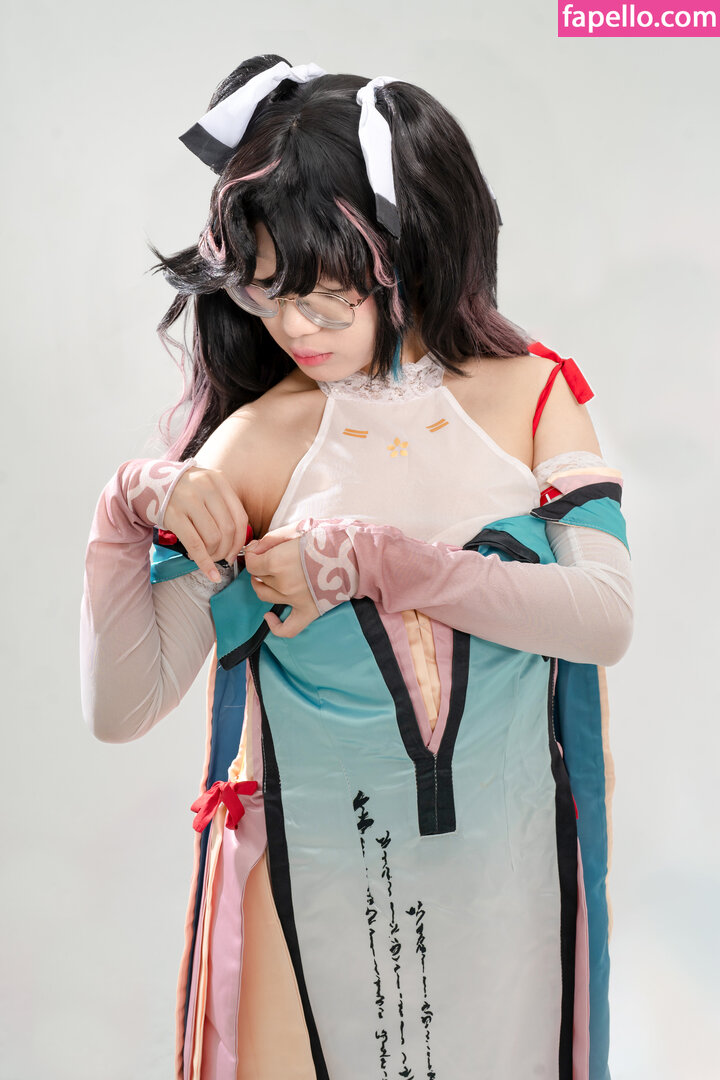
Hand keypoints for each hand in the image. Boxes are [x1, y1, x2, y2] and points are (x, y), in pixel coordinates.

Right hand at [163, 466, 249, 582]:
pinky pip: (195, 544)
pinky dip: (205, 563)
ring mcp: (189, 499)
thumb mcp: (206, 489)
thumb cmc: (183, 493)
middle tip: (221, 558)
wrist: (147, 484)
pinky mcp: (173, 514)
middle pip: (228, 529)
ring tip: (205, 555)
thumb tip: (239, 542)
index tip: (235, 553)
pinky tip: (210, 574)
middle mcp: (206, 487)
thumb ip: (223, 507)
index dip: (240, 541)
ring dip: (213, 555)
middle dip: (227, 550)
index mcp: (218, 480)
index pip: (240, 517)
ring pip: (214, 538)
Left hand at [243, 522, 320, 638]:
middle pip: (259, 577)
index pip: (251, 563)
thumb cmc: (328, 538)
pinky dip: (275, 626)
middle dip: (262, 566)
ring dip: (264, 585)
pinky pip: (287, 628)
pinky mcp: (308, 612)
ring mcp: (295, 600)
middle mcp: (283, 584)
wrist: (356, 555)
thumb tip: (254, 549)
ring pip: (265, 596)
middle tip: (272, 557)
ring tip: (270, 577)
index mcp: (277, 562)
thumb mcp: (297, 529)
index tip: (260, 550)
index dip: (254, 554)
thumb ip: (270, 539)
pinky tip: (269, 616)